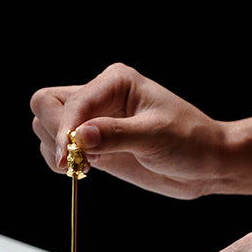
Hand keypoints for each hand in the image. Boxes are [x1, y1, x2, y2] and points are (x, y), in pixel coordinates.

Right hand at [30, 63, 225, 198]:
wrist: (205, 163)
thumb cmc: (190, 141)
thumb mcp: (156, 136)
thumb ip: (116, 135)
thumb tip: (79, 137)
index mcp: (115, 81)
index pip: (71, 101)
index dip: (64, 129)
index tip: (68, 158)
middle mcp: (100, 96)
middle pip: (46, 104)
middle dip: (53, 132)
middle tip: (73, 161)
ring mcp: (95, 120)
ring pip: (46, 125)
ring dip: (54, 148)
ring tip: (83, 167)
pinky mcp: (95, 144)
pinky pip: (60, 147)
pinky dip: (60, 160)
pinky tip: (82, 170)